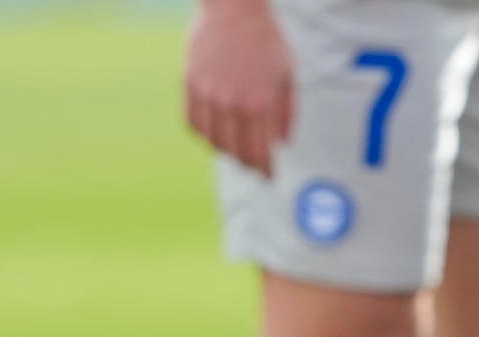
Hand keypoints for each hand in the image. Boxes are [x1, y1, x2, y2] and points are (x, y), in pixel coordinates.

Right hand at [183, 0, 293, 175]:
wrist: (234, 8)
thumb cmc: (265, 40)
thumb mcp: (288, 75)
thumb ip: (287, 113)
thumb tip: (282, 144)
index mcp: (258, 103)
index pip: (259, 152)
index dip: (264, 170)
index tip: (268, 177)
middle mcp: (230, 102)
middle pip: (234, 152)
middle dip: (247, 164)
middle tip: (254, 166)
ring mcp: (207, 94)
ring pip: (212, 141)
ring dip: (225, 151)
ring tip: (235, 149)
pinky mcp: (190, 83)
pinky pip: (192, 122)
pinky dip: (203, 134)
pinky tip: (213, 134)